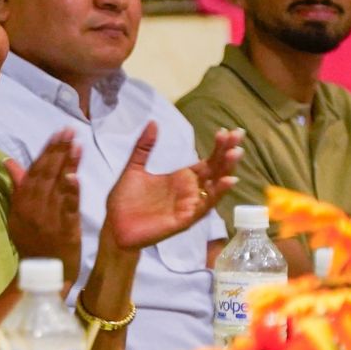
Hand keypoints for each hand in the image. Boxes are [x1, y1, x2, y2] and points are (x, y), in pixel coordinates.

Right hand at [4, 130, 80, 281]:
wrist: (42, 273)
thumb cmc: (33, 241)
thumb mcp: (19, 213)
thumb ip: (18, 186)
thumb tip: (9, 161)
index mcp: (22, 202)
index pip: (35, 171)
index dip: (47, 151)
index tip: (57, 133)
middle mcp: (33, 208)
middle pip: (46, 175)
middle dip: (58, 151)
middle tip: (70, 131)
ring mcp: (48, 220)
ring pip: (58, 188)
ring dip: (67, 165)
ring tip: (76, 144)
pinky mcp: (64, 231)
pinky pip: (67, 209)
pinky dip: (71, 193)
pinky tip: (75, 176)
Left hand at [103, 123, 241, 250]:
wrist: (113, 227)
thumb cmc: (125, 202)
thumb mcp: (134, 169)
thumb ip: (144, 148)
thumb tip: (153, 122)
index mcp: (180, 178)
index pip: (207, 161)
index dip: (218, 147)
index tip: (225, 131)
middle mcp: (189, 191)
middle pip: (215, 171)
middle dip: (227, 154)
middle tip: (237, 135)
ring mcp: (188, 206)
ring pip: (214, 188)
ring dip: (226, 171)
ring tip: (235, 154)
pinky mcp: (184, 220)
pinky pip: (203, 207)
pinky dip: (216, 194)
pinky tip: (226, 181)